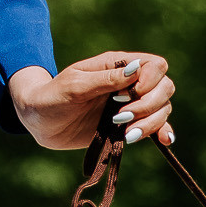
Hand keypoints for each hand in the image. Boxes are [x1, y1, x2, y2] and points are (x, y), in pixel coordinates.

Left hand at [8, 50, 174, 151]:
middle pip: (165, 87)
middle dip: (149, 105)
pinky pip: (156, 127)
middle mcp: (129, 84)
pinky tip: (164, 141)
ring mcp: (130, 105)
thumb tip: (137, 69)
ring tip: (126, 134)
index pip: (155, 65)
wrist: (40, 122)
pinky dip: (162, 132)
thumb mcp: (76, 86)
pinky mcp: (129, 125)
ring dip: (151, 123)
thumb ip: (106, 79)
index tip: (131, 95)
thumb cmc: (53, 97)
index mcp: (118, 66)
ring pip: (162, 108)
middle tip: (121, 117)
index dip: (151, 80)